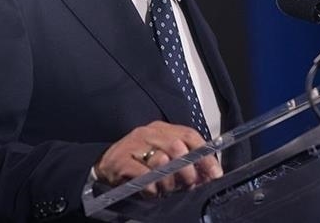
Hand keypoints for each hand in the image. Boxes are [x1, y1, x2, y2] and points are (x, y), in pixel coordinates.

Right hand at [94, 121, 222, 196]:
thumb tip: (210, 174)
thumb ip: (184, 162)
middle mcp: (149, 133)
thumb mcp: (163, 156)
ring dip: (169, 181)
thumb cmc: (138, 161)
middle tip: (190, 184)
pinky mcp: (121, 161)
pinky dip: (152, 187)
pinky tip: (153, 191)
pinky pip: (143, 175)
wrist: (104, 165)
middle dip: (188, 170)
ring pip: (161, 161)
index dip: (205, 155)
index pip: (190, 135)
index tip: (215, 173)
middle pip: (178, 147)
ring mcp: (134, 145)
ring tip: (168, 189)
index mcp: (162, 129)